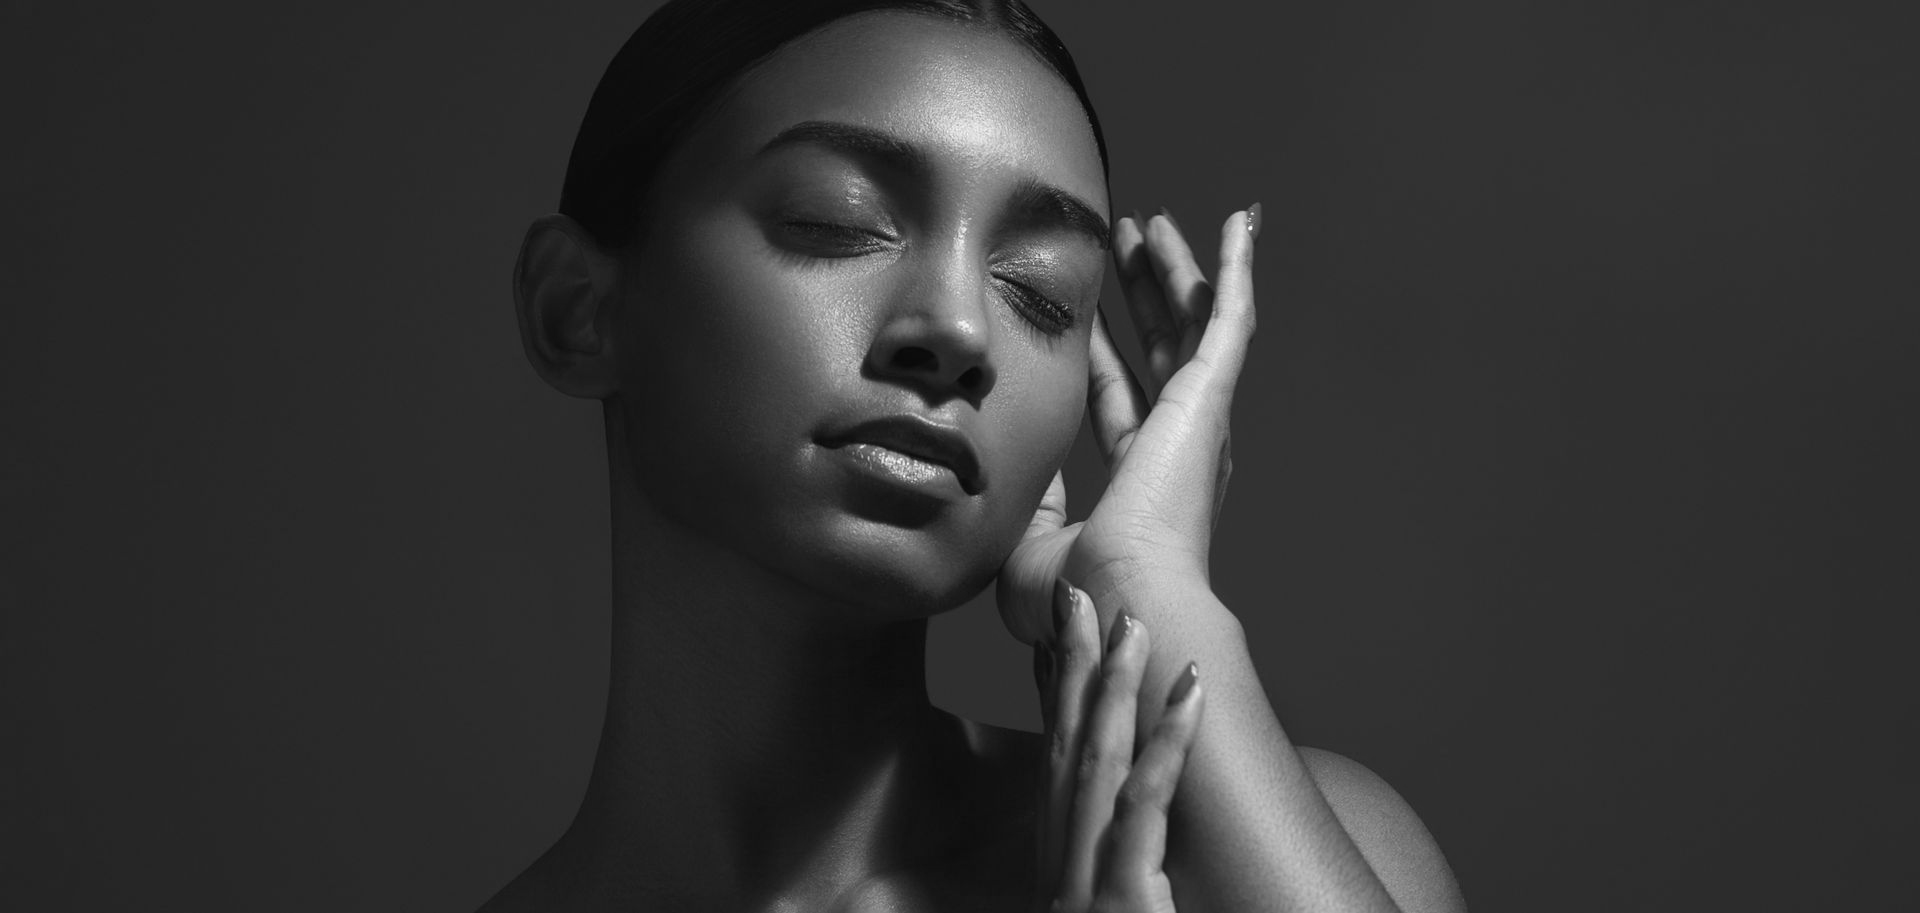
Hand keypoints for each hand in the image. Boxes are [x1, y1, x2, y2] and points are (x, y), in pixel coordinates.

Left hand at [999, 207, 1259, 643]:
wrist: (1117, 602)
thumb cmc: (1076, 594)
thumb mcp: (1030, 541)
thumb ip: (1030, 503)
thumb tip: (1020, 474)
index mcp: (1137, 483)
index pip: (1118, 399)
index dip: (1104, 354)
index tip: (1087, 314)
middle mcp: (1176, 447)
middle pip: (1158, 350)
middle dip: (1141, 296)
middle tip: (1126, 245)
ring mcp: (1197, 420)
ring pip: (1191, 324)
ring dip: (1175, 270)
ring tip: (1153, 223)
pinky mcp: (1208, 397)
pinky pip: (1230, 317)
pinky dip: (1237, 267)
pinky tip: (1237, 223)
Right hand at [1032, 581, 1204, 912]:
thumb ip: (1108, 880)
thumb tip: (1132, 846)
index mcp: (1055, 870)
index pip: (1051, 768)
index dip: (1050, 697)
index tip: (1050, 639)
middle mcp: (1060, 866)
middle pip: (1062, 747)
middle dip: (1068, 665)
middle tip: (1076, 594)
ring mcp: (1085, 883)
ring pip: (1097, 762)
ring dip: (1113, 684)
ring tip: (1132, 621)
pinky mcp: (1124, 901)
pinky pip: (1145, 807)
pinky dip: (1167, 742)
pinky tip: (1191, 691)